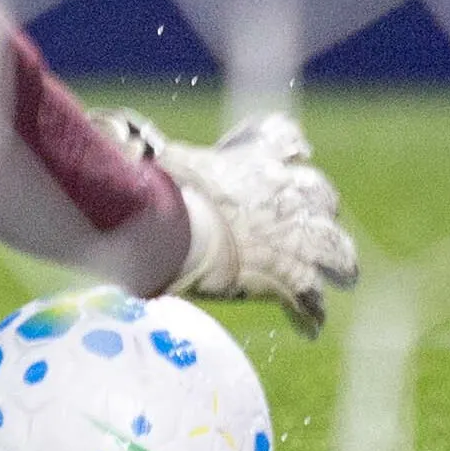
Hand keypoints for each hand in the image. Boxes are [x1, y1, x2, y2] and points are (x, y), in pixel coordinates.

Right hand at [102, 107, 361, 335]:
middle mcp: (288, 192)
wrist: (180, 233)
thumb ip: (142, 143)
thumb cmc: (162, 188)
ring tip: (339, 276)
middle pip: (321, 194)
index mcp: (256, 157)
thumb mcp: (156, 155)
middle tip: (307, 223)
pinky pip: (313, 302)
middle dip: (316, 209)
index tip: (292, 152)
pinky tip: (308, 325)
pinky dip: (310, 314)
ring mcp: (299, 238)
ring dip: (337, 263)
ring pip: (338, 251)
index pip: (284, 138)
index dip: (288, 148)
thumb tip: (110, 125)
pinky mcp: (295, 280)